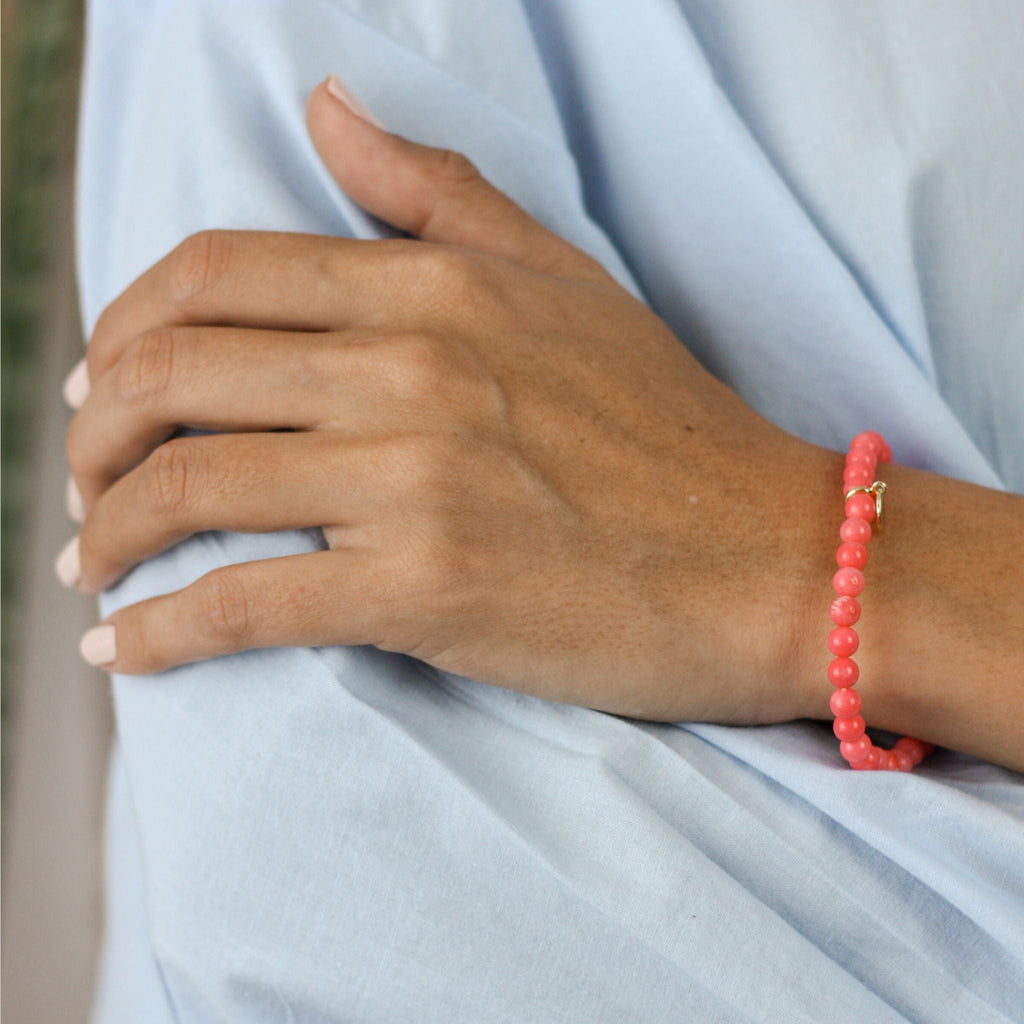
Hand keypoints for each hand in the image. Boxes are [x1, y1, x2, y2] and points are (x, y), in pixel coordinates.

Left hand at [60, 77, 843, 724]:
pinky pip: (246, 606)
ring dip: (105, 531)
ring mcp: (416, 480)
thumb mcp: (562, 279)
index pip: (210, 276)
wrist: (771, 555)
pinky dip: (158, 633)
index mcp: (432, 289)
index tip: (100, 384)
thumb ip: (434, 191)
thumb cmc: (671, 426)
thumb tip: (326, 108)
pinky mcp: (429, 590)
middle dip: (90, 433)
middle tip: (83, 481)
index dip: (121, 329)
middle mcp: (409, 369)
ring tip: (91, 565)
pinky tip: (116, 652)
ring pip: (187, 488)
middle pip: (170, 375)